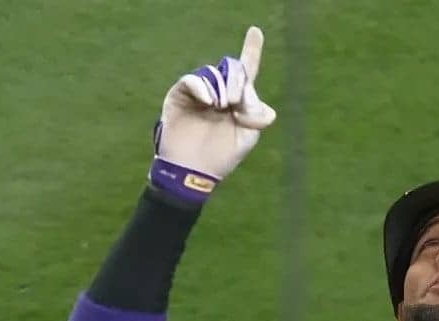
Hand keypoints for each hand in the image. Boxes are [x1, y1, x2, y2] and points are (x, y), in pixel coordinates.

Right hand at [148, 26, 277, 203]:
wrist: (194, 171)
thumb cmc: (222, 156)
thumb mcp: (248, 135)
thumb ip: (257, 115)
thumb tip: (258, 103)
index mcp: (236, 99)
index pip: (246, 71)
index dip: (251, 50)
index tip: (255, 31)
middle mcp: (218, 91)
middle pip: (232, 69)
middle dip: (238, 83)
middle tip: (234, 104)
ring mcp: (198, 93)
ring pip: (213, 73)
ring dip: (222, 87)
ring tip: (222, 106)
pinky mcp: (180, 96)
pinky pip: (192, 80)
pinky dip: (203, 87)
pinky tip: (210, 101)